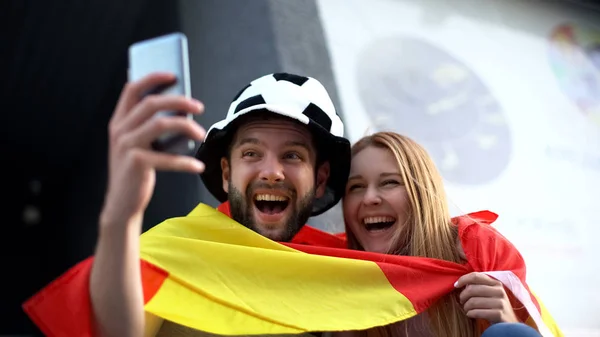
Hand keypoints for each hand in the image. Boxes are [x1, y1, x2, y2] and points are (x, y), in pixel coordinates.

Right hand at [101, 72, 205, 227]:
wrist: (122, 202)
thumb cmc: (136, 171)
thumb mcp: (138, 144)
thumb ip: (150, 126)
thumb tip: (181, 109)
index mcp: (119, 121)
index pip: (132, 89)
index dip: (152, 78)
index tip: (173, 75)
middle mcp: (120, 130)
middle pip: (151, 103)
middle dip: (178, 100)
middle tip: (199, 106)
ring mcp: (126, 146)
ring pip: (160, 124)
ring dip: (186, 127)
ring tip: (201, 134)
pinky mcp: (136, 163)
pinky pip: (166, 157)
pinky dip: (185, 162)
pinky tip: (197, 166)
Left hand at [455, 272, 518, 323]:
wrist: (510, 324)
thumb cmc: (494, 307)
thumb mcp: (490, 293)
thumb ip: (479, 286)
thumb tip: (460, 283)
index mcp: (496, 283)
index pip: (476, 276)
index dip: (463, 279)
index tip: (456, 285)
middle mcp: (499, 291)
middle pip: (472, 289)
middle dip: (463, 296)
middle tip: (462, 301)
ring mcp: (500, 302)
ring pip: (473, 301)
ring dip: (466, 307)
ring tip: (467, 309)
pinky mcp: (499, 314)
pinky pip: (477, 312)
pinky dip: (470, 313)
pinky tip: (470, 314)